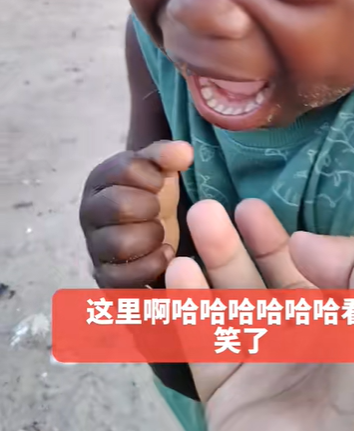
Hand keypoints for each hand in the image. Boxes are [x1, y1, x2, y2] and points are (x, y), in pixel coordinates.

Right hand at [79, 141, 191, 287]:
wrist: (146, 228)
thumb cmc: (151, 193)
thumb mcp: (158, 167)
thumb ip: (168, 155)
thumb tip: (185, 152)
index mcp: (101, 180)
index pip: (125, 169)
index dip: (151, 175)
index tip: (160, 181)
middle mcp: (90, 212)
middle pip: (118, 206)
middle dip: (149, 206)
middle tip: (159, 208)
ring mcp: (95, 247)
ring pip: (119, 244)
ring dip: (150, 236)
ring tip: (161, 232)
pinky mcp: (106, 277)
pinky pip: (121, 278)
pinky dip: (150, 266)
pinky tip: (164, 254)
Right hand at [166, 199, 353, 430]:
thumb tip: (302, 244)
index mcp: (350, 325)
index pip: (308, 272)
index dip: (279, 239)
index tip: (252, 208)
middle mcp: (306, 345)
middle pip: (262, 281)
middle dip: (239, 242)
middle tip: (212, 206)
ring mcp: (266, 371)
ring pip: (229, 305)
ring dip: (211, 261)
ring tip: (198, 219)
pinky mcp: (230, 398)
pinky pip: (203, 343)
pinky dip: (187, 307)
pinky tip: (178, 271)